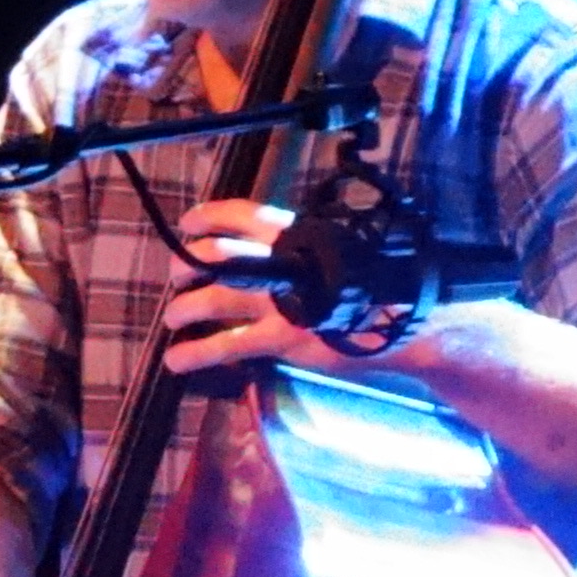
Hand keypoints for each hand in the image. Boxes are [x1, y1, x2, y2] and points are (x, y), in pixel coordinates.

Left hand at [156, 196, 407, 386]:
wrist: (403, 320)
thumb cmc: (374, 285)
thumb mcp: (334, 252)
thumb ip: (302, 251)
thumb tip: (273, 254)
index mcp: (295, 234)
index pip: (241, 214)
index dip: (207, 217)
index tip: (189, 225)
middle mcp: (281, 263)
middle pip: (216, 255)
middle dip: (187, 265)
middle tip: (178, 279)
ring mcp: (279, 301)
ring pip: (212, 298)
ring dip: (183, 308)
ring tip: (172, 320)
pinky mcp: (281, 338)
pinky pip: (226, 344)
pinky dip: (195, 353)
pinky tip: (176, 362)